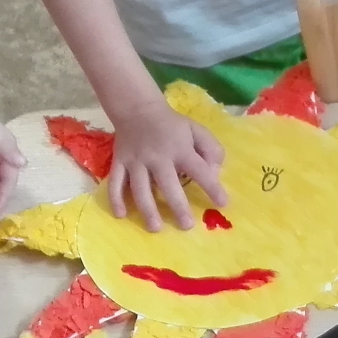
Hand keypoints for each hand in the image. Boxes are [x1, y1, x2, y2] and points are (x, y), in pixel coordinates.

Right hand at [104, 99, 227, 231]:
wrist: (138, 109)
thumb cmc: (173, 126)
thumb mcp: (198, 131)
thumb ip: (211, 151)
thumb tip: (213, 175)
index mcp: (180, 149)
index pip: (199, 170)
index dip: (212, 187)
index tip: (222, 204)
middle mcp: (157, 157)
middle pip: (167, 184)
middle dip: (177, 206)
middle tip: (187, 226)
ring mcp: (136, 161)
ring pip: (140, 188)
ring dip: (147, 209)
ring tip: (156, 228)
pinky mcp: (119, 162)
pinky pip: (115, 182)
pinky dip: (115, 199)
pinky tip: (122, 215)